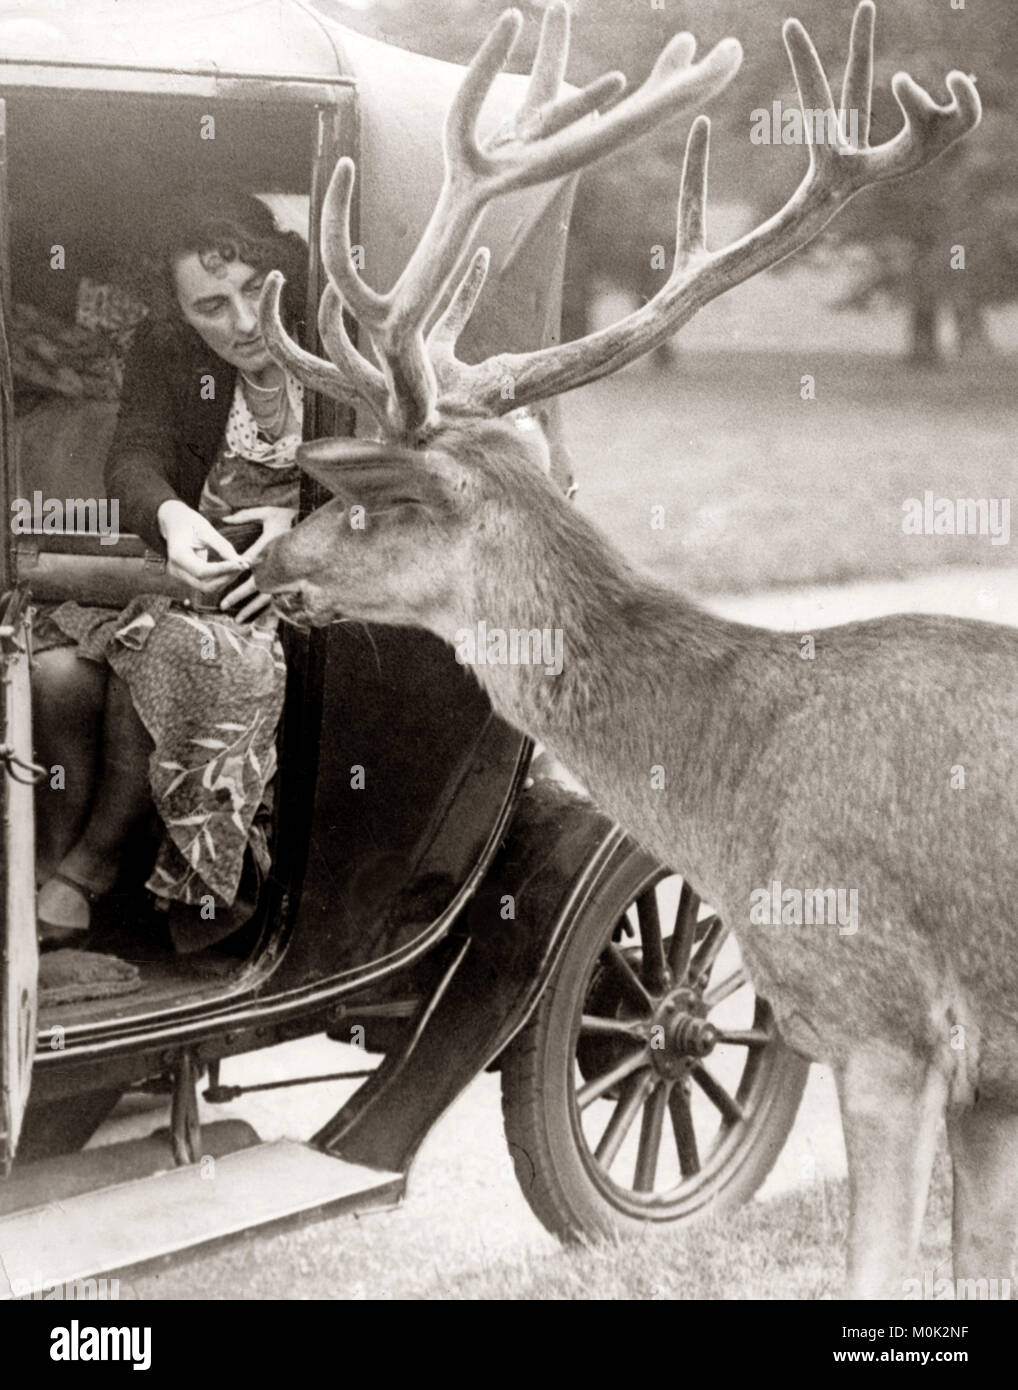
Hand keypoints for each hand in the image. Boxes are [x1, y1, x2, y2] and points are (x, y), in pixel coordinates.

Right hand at [157, 500, 247, 591]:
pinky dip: (221, 578)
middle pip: (205, 585)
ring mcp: (180, 576)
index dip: (223, 570)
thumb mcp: (206, 529)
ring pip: (207, 588)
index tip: (240, 564)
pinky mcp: (187, 578)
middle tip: (244, 566)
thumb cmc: (190, 522)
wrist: (174, 523)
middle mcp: (175, 569)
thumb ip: (223, 547)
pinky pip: (207, 583)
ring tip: (241, 565)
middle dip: (227, 578)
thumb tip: (241, 563)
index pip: (202, 571)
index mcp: (177, 554)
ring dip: (226, 579)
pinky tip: (234, 568)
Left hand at [218, 505, 297, 623]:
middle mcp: (277, 566)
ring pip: (266, 598)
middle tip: (222, 606)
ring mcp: (287, 576)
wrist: (317, 529)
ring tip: (238, 620)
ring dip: (251, 610)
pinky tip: (259, 620)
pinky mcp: (294, 583)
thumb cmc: (289, 518)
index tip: (218, 581)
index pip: (246, 564)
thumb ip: (245, 516)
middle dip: (237, 597)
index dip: (232, 573)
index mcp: (269, 549)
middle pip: (255, 586)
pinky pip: (280, 601)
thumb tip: (224, 519)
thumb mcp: (267, 513)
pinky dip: (268, 612)